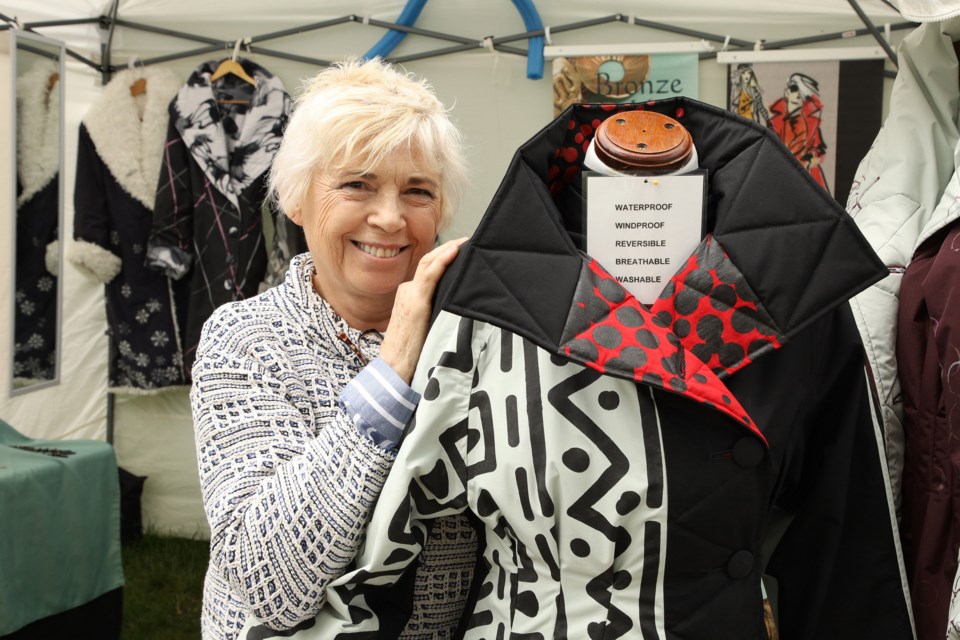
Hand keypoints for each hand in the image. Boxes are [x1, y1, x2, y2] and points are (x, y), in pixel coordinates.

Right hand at [379, 237, 468, 382]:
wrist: (394, 369)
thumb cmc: (412, 356)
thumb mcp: (426, 330)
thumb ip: (438, 315)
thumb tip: (459, 310)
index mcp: (410, 298)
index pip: (428, 270)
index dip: (444, 257)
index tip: (461, 250)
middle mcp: (407, 292)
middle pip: (428, 262)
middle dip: (448, 248)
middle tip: (468, 241)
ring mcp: (409, 295)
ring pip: (429, 264)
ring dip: (448, 250)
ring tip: (466, 242)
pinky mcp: (415, 303)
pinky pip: (429, 275)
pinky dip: (442, 260)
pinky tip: (455, 251)